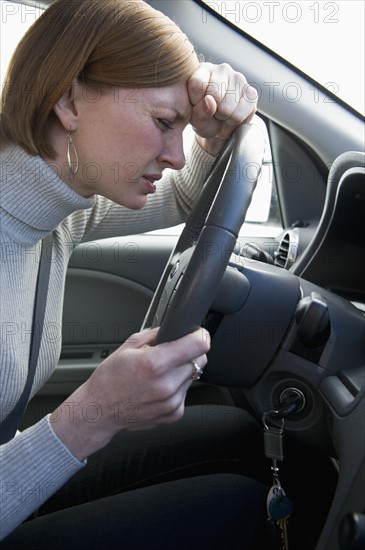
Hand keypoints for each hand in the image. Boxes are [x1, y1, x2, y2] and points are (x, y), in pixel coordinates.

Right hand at [50, 327, 209, 459]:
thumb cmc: (110, 379)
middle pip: (199, 360)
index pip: (198, 345)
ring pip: (193, 377)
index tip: (197, 334)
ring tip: (159, 375)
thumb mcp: (129, 346)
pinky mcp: (174, 414)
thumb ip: (156, 334)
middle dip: (188, 354)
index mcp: (155, 364)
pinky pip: (185, 393)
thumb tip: (175, 328)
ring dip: (181, 372)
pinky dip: (176, 388)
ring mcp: (171, 402)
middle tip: (170, 356)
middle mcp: (166, 385)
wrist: (99, 410)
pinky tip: (158, 388)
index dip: (199, 336)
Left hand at [188, 62, 257, 155]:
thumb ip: (199, 111)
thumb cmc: (205, 118)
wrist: (222, 128)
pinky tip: (232, 116)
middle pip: (215, 94)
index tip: (197, 106)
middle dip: (212, 111)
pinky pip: (240, 113)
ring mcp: (239, 79)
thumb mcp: (195, 118)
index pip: (197, 84)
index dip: (196, 102)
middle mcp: (222, 70)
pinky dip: (235, 120)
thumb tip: (210, 101)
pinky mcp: (251, 92)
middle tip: (213, 112)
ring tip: (222, 114)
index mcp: (203, 70)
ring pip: (228, 106)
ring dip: (224, 117)